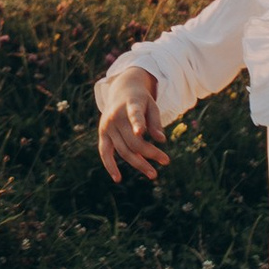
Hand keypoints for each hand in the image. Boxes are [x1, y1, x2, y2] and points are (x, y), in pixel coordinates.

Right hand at [96, 68, 168, 182]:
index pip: (134, 115)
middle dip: (150, 153)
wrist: (121, 89)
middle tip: (166, 161)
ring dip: (138, 163)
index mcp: (130, 105)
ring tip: (153, 174)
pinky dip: (110, 166)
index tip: (141, 132)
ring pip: (122, 150)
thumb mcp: (152, 105)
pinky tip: (118, 179)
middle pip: (133, 140)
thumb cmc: (141, 100)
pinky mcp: (102, 134)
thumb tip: (161, 140)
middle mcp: (116, 116)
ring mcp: (107, 126)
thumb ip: (156, 122)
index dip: (137, 123)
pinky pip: (104, 152)